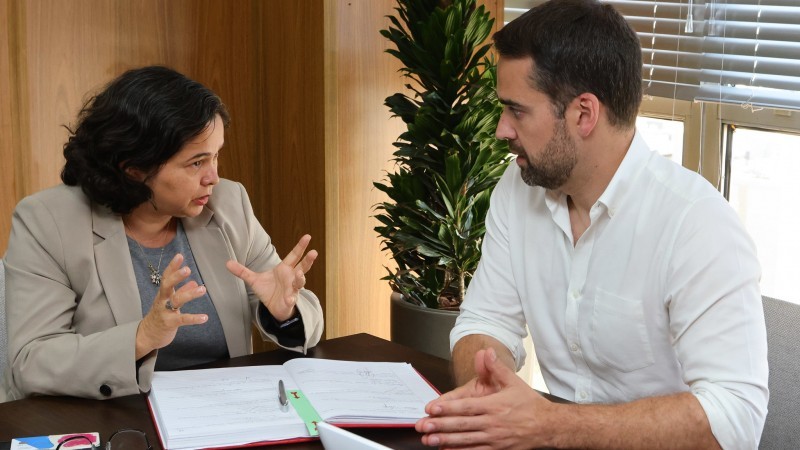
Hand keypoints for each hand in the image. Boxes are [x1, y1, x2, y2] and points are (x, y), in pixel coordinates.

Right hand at [135, 254, 208, 358]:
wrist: (147, 335)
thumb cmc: (160, 316)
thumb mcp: (169, 302)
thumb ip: (182, 291)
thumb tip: (194, 282)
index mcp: (163, 293)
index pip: (166, 277)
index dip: (172, 266)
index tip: (179, 256)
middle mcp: (162, 300)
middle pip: (167, 285)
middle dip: (176, 277)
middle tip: (187, 269)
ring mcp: (164, 312)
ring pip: (176, 301)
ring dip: (189, 294)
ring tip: (203, 289)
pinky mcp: (169, 323)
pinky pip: (182, 320)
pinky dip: (194, 318)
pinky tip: (204, 317)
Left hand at [225, 234, 317, 321]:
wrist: (273, 308)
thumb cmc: (268, 291)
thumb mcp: (253, 280)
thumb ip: (242, 271)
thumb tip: (227, 263)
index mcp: (285, 269)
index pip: (294, 255)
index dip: (300, 246)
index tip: (308, 237)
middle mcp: (292, 277)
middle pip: (303, 267)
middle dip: (308, 260)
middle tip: (314, 252)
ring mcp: (292, 289)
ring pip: (300, 282)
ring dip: (300, 279)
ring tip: (300, 275)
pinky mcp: (290, 300)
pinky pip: (292, 299)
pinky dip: (291, 299)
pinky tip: (290, 299)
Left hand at [415, 348, 556, 448]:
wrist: (548, 427)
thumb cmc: (530, 405)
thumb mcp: (514, 382)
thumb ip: (497, 368)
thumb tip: (487, 352)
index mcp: (494, 406)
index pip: (466, 407)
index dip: (447, 408)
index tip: (431, 409)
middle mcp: (492, 424)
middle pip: (461, 425)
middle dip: (440, 426)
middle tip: (422, 426)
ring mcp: (494, 439)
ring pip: (466, 441)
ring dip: (446, 441)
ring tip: (429, 441)